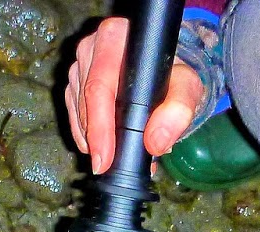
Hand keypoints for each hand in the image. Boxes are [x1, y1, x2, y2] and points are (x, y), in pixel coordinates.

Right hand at [64, 16, 206, 172]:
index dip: (100, 126)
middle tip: (109, 165)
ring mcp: (80, 64)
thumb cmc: (173, 74)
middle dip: (95, 138)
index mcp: (116, 38)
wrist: (165, 68)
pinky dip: (85, 134)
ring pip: (76, 109)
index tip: (105, 157)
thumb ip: (178, 110)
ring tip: (113, 155)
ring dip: (91, 138)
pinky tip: (100, 145)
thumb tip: (155, 142)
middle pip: (84, 100)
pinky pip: (72, 113)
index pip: (99, 85)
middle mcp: (92, 46)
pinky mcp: (75, 81)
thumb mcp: (187, 87)